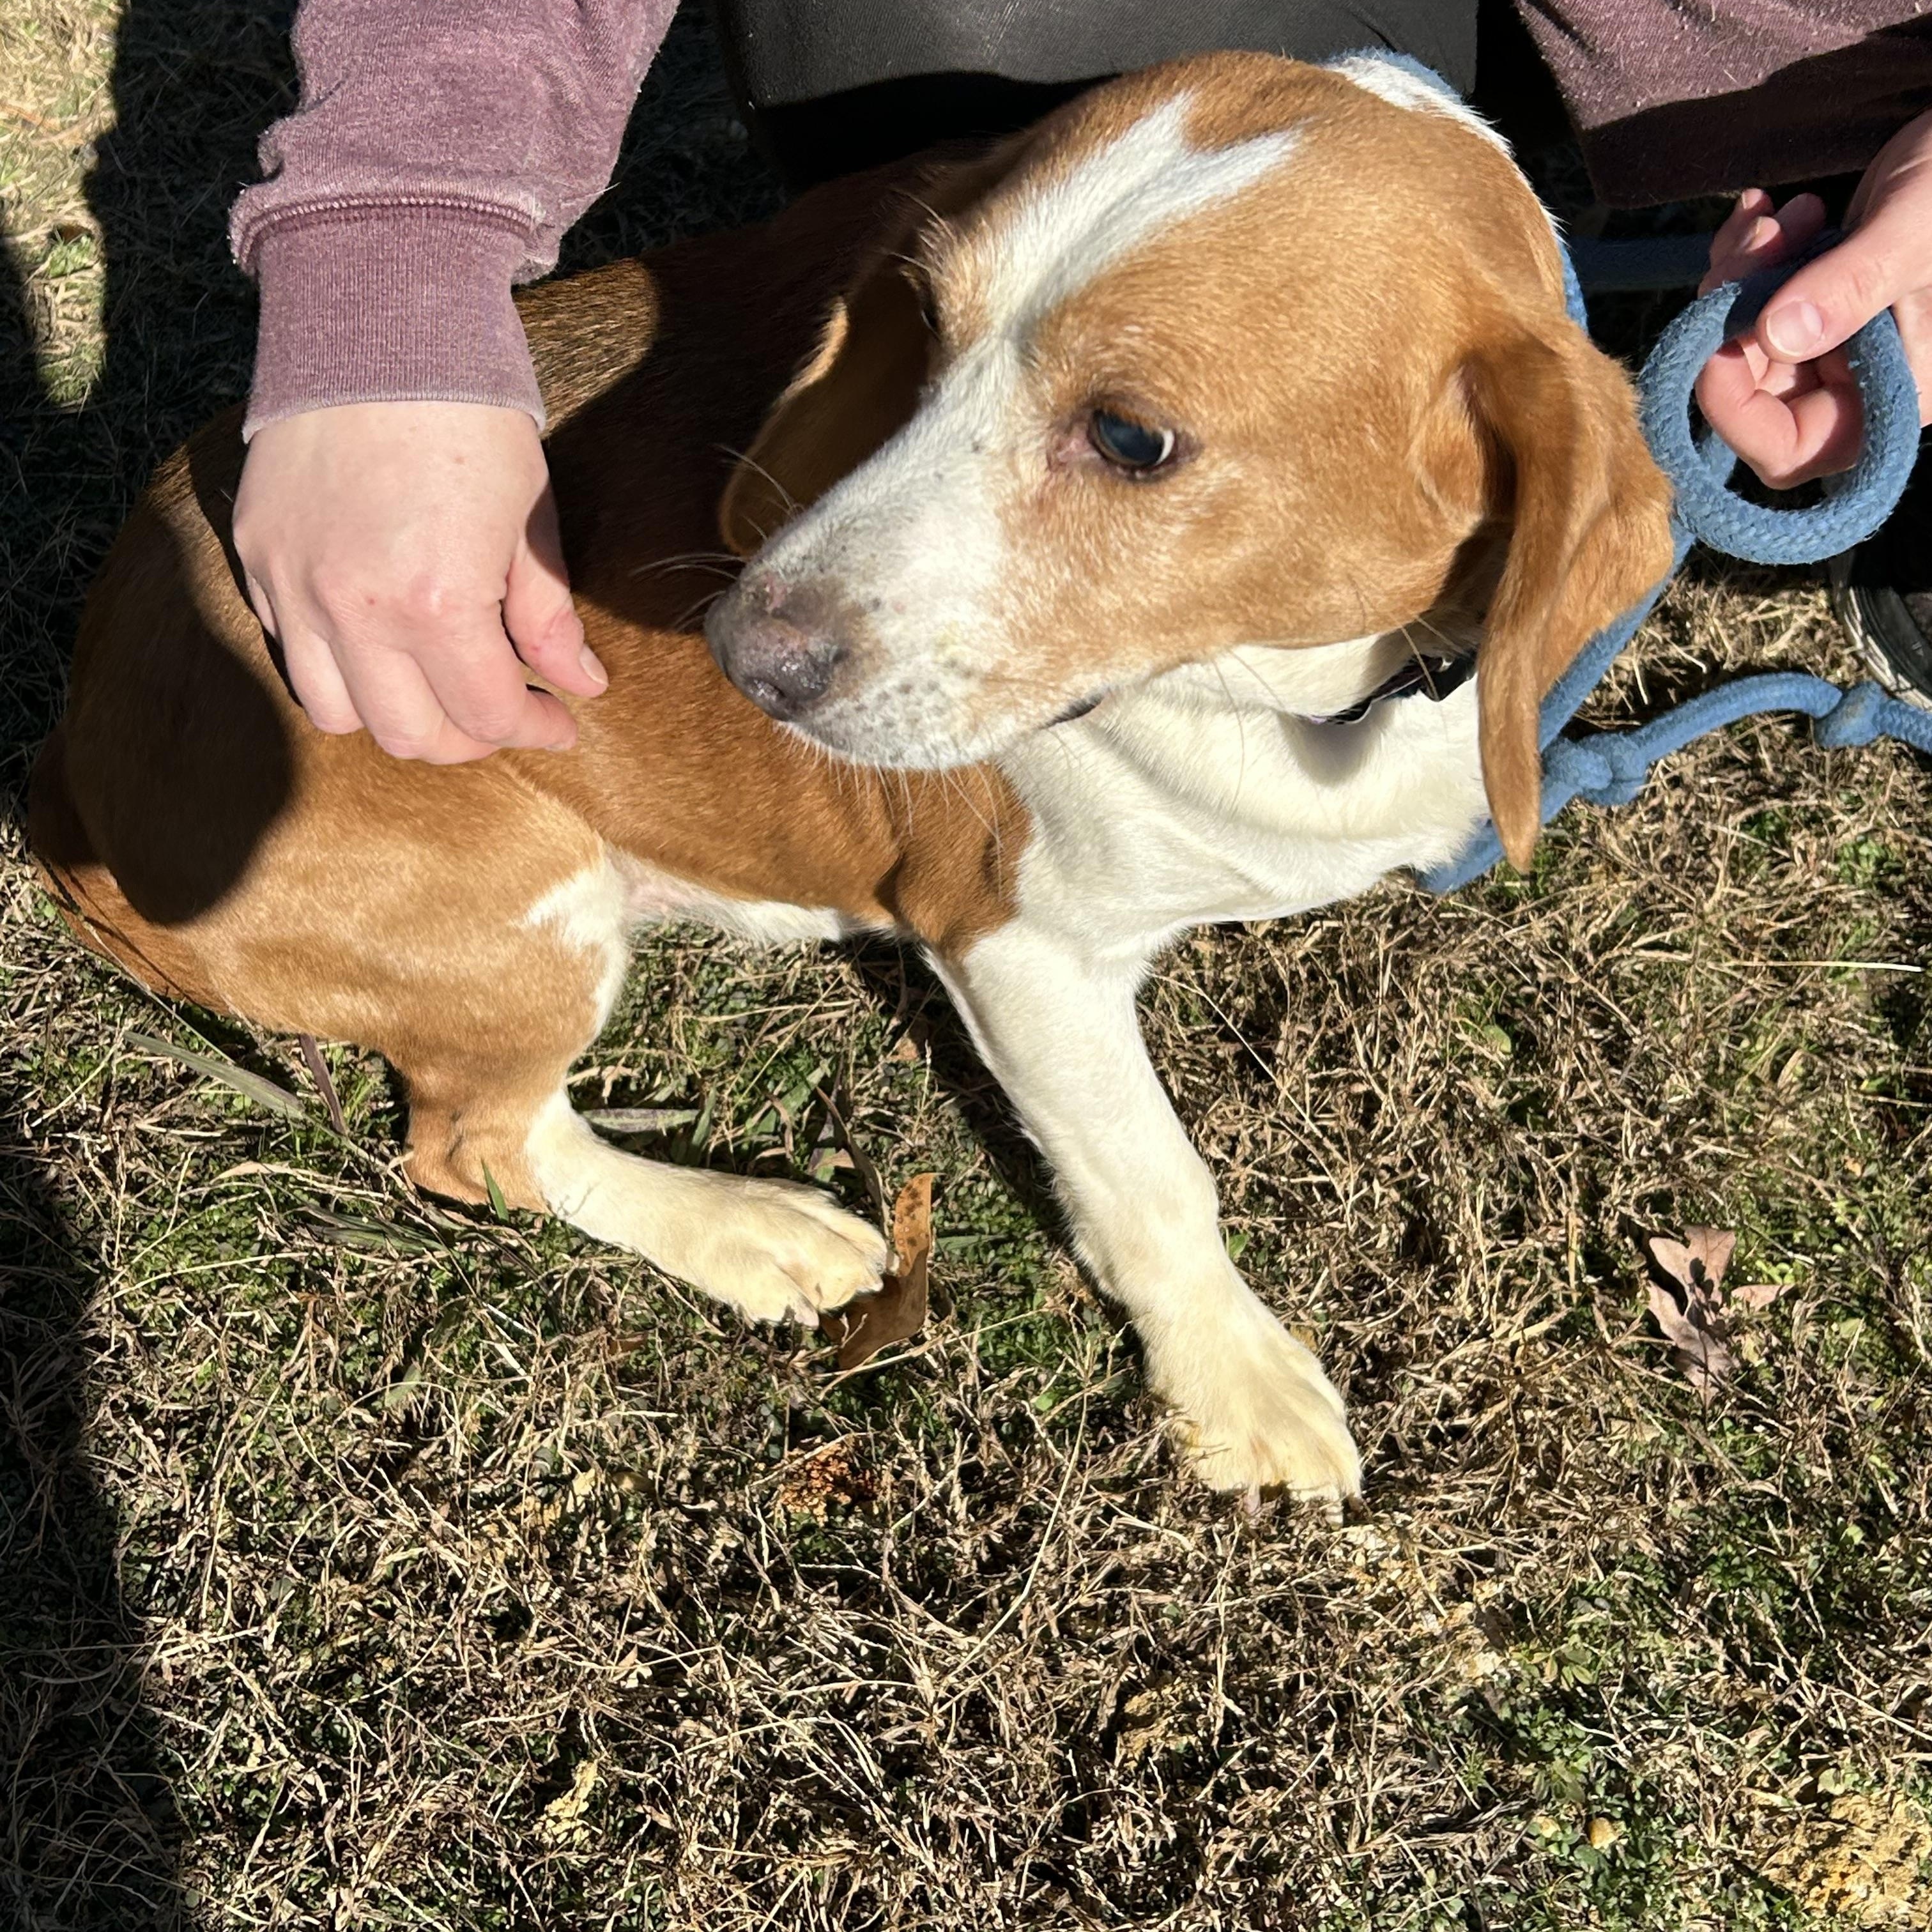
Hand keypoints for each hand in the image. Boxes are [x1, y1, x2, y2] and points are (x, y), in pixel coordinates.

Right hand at [232, 400, 606, 760]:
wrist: (378, 325)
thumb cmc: (472, 417)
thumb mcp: (531, 520)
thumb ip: (549, 617)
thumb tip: (580, 684)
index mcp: (435, 603)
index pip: (486, 715)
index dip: (533, 730)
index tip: (559, 721)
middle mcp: (354, 608)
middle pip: (410, 734)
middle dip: (468, 738)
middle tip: (502, 711)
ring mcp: (295, 586)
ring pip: (338, 713)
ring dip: (395, 715)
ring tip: (438, 686)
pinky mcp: (258, 558)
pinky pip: (292, 653)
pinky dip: (340, 669)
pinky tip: (384, 643)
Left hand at [1695, 107, 1931, 487]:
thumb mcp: (1914, 230)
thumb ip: (1852, 284)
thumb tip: (1779, 336)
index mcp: (1894, 396)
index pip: (1787, 452)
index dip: (1735, 411)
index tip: (1714, 342)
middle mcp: (1857, 382)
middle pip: (1749, 388)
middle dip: (1731, 316)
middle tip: (1757, 241)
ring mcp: (1833, 342)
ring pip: (1740, 339)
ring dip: (1737, 276)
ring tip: (1774, 217)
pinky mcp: (1816, 301)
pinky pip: (1751, 300)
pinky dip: (1745, 256)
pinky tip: (1766, 208)